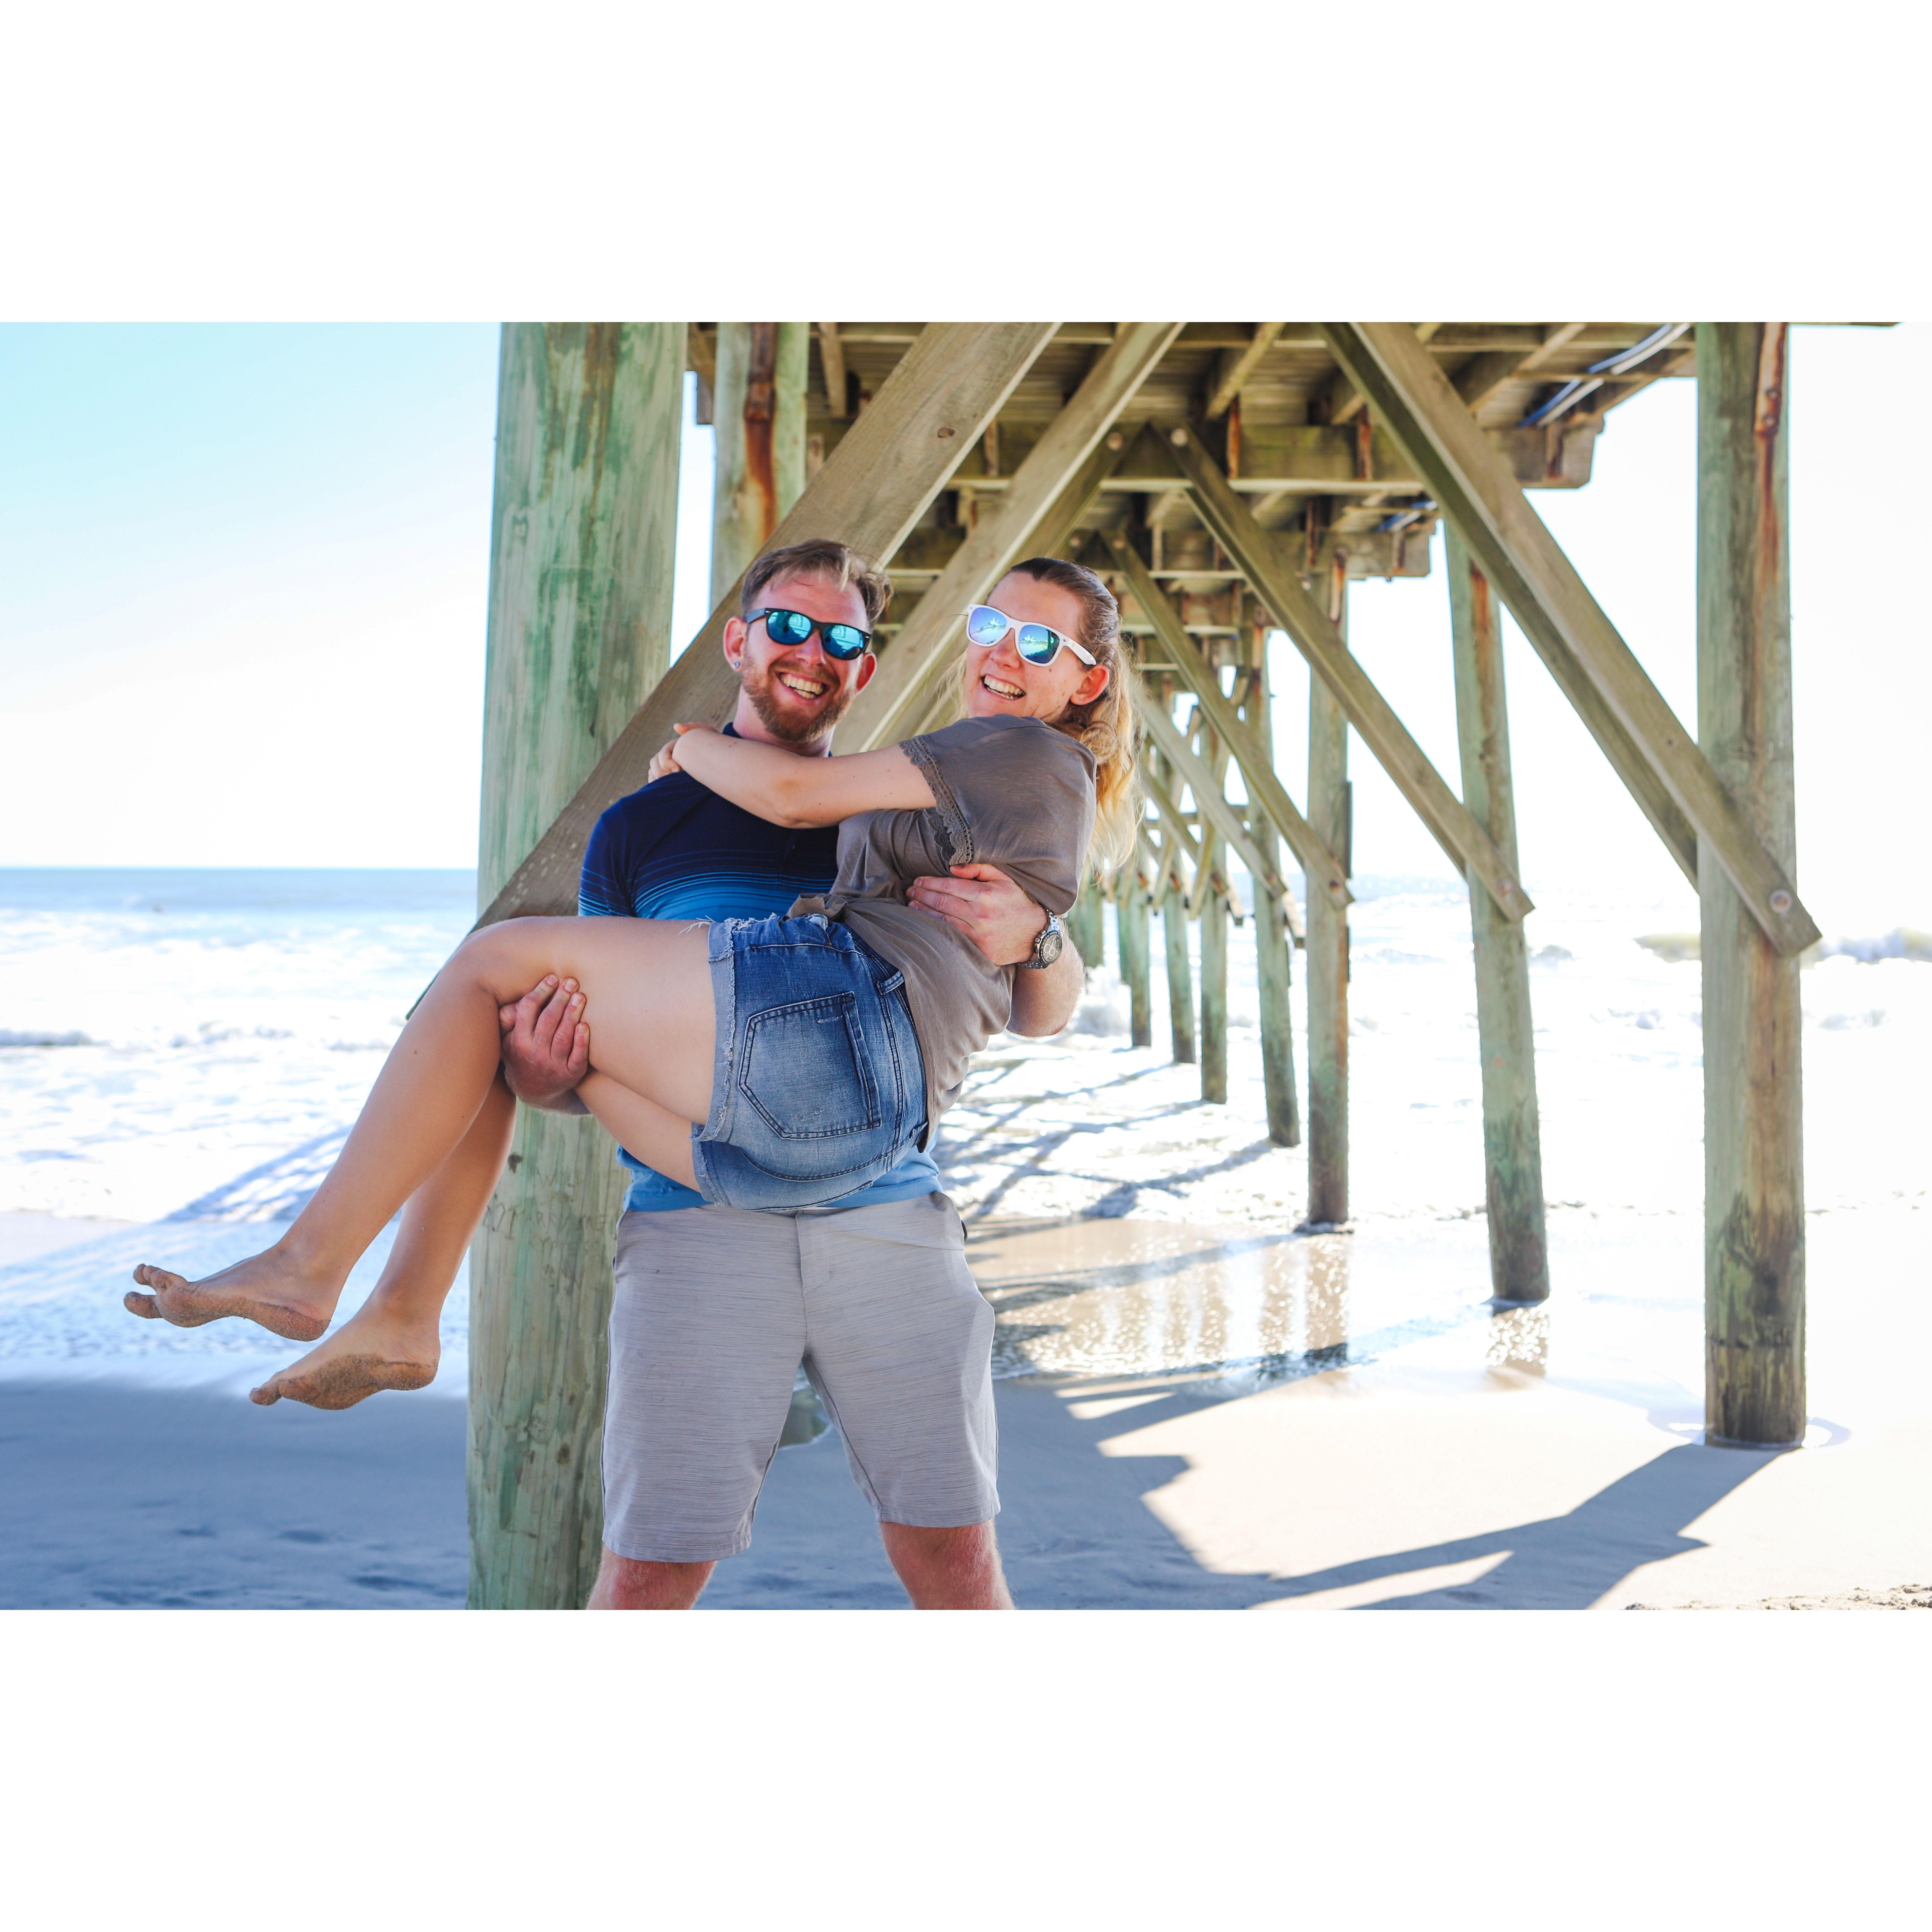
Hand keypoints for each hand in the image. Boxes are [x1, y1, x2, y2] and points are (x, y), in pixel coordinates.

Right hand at [498, 975, 589, 1108]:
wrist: (535, 1090)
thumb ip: (509, 1021)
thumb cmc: (523, 1056)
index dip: (540, 992)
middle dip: (560, 999)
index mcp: (518, 1041)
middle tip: (571, 982)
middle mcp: (535, 1053)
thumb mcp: (508, 1041)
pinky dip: (582, 1041)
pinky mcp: (571, 1074)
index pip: (528, 1010)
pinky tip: (586, 1025)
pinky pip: (577, 1057)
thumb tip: (514, 999)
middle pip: (548, 1020)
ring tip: (580, 996)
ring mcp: (553, 1065)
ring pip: (563, 1036)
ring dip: (572, 1014)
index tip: (552, 979)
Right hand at [649, 722, 718, 783]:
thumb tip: (676, 726)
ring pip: (654, 775)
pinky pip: (658, 785)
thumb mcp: (706, 733)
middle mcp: (668, 758)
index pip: (662, 754)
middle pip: (654, 764)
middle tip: (675, 779)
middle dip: (661, 773)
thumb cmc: (713, 746)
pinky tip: (669, 791)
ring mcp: (668, 770)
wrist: (721, 761)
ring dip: (660, 781)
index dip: (666, 762)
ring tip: (672, 786)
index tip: (678, 769)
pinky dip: (660, 787)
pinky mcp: (670, 781)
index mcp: (674, 747)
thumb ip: (692, 727)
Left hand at [905, 863, 1047, 966]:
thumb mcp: (1004, 879)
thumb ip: (978, 869)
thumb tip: (952, 868)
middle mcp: (980, 914)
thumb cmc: (1018, 902)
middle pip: (941, 902)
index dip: (929, 882)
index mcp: (985, 894)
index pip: (948, 886)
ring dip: (923, 912)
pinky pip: (951, 937)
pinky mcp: (979, 949)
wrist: (1036, 934)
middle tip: (910, 891)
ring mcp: (978, 934)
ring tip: (912, 905)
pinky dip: (936, 928)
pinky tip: (926, 923)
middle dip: (921, 895)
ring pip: (942, 921)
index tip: (918, 880)